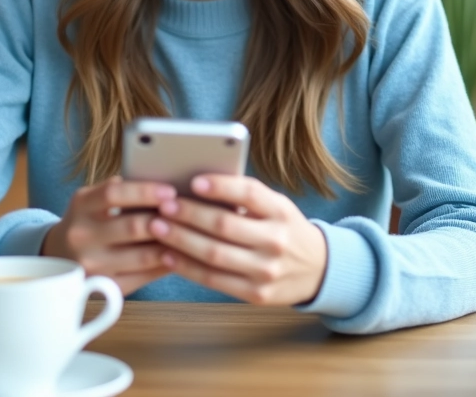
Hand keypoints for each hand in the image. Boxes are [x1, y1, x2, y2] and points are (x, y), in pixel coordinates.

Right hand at [41, 176, 176, 295]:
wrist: (59, 256)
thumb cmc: (88, 221)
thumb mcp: (92, 199)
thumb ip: (118, 191)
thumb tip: (161, 187)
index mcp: (81, 206)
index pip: (113, 194)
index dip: (145, 192)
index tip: (170, 191)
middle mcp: (82, 236)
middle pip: (131, 227)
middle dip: (165, 220)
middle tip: (188, 214)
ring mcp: (92, 265)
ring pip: (142, 256)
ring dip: (171, 245)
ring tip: (190, 234)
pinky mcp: (105, 288)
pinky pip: (143, 278)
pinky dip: (165, 266)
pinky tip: (180, 256)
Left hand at [147, 175, 327, 305]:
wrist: (318, 270)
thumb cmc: (284, 229)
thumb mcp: (275, 207)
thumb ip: (245, 197)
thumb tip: (194, 185)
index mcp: (280, 211)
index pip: (249, 193)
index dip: (220, 186)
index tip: (193, 180)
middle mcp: (276, 240)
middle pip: (224, 225)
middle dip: (188, 214)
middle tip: (163, 205)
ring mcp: (266, 270)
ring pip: (214, 254)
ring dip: (180, 240)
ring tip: (157, 227)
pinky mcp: (256, 294)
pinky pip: (214, 280)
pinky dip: (187, 267)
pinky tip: (168, 254)